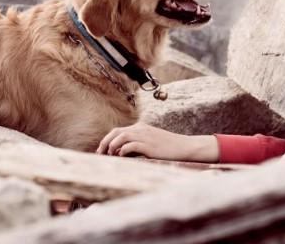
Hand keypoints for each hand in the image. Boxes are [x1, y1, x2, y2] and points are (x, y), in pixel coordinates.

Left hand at [95, 122, 219, 161]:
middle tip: (100, 154)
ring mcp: (145, 136)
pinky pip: (131, 145)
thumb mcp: (151, 142)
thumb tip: (121, 154)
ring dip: (112, 146)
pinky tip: (121, 156)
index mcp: (140, 127)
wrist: (185, 147)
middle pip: (116, 132)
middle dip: (105, 142)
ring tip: (108, 156)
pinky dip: (123, 150)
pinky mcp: (149, 145)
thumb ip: (137, 145)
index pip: (118, 130)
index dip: (107, 140)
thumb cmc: (168, 148)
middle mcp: (141, 129)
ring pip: (121, 136)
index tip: (101, 150)